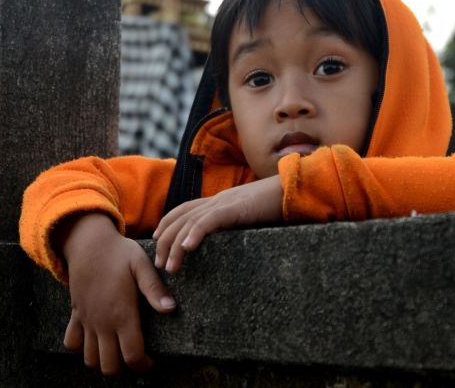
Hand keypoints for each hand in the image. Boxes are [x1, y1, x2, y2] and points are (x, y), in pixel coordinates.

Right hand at [58, 213, 175, 374]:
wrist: (88, 242)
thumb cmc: (119, 253)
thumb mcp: (141, 264)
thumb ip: (154, 288)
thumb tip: (170, 309)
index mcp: (122, 313)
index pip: (132, 356)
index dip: (144, 366)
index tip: (152, 361)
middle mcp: (102, 322)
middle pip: (109, 366)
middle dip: (124, 369)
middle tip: (135, 358)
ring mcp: (87, 320)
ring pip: (90, 359)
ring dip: (103, 361)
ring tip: (117, 351)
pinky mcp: (76, 314)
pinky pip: (71, 342)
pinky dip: (80, 349)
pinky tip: (94, 341)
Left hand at [153, 175, 282, 274]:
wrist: (297, 188)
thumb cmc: (279, 205)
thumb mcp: (252, 217)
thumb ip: (238, 225)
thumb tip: (231, 244)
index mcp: (220, 201)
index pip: (185, 210)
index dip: (168, 223)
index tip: (157, 241)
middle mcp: (218, 200)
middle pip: (181, 217)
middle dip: (165, 240)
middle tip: (159, 264)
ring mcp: (226, 202)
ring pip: (190, 222)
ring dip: (176, 245)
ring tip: (169, 267)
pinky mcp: (236, 207)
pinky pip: (210, 220)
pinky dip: (195, 233)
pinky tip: (187, 248)